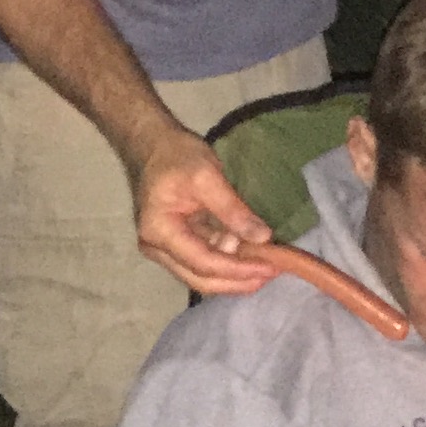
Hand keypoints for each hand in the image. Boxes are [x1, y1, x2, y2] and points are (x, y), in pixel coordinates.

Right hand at [130, 128, 275, 294]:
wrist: (152, 145)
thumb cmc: (175, 155)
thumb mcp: (206, 175)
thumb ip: (232, 209)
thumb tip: (263, 237)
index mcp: (159, 231)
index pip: (203, 262)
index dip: (238, 269)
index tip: (270, 267)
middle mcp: (156, 248)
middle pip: (201, 279)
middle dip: (238, 281)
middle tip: (273, 273)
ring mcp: (164, 249)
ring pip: (202, 275)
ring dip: (234, 275)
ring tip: (267, 267)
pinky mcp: (175, 245)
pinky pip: (203, 261)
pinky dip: (227, 262)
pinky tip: (251, 258)